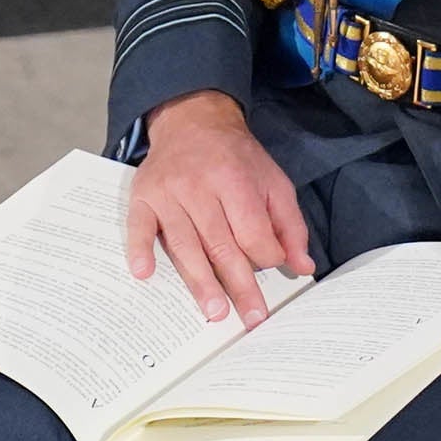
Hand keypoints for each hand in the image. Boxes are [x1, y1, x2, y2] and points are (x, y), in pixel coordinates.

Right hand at [128, 91, 311, 324]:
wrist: (193, 121)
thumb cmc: (237, 160)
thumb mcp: (274, 183)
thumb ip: (290, 226)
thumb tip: (302, 267)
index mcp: (235, 181)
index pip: (252, 231)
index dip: (265, 255)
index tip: (271, 265)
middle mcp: (199, 187)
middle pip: (220, 245)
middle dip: (238, 285)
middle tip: (250, 318)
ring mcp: (168, 193)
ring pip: (184, 245)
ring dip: (199, 281)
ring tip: (214, 312)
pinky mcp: (142, 197)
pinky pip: (139, 227)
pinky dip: (140, 250)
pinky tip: (144, 274)